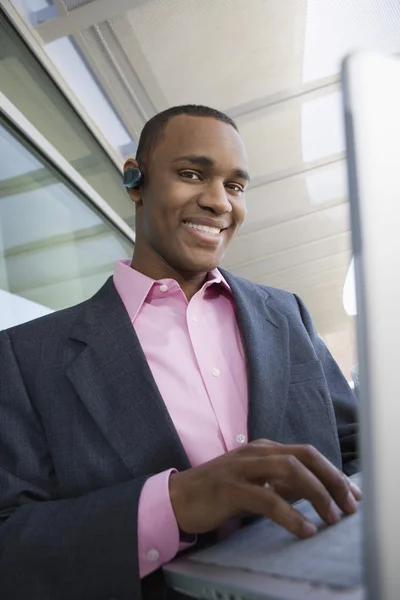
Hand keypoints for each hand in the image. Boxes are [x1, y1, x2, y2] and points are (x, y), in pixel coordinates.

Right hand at [169, 439, 360, 538]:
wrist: (179, 497)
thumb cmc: (219, 491)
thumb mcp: (255, 483)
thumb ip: (281, 483)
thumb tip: (314, 493)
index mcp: (263, 449)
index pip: (306, 453)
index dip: (333, 472)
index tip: (352, 494)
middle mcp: (256, 451)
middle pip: (304, 456)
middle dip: (332, 479)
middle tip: (350, 505)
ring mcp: (242, 467)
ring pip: (290, 470)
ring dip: (317, 493)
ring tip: (332, 517)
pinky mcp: (231, 488)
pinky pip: (267, 499)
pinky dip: (290, 515)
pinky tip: (304, 529)